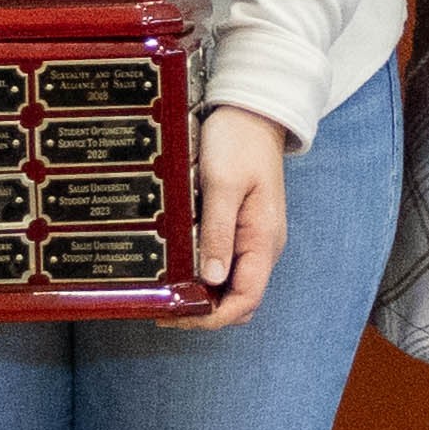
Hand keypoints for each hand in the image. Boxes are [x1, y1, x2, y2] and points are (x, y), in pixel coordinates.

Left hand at [172, 105, 296, 332]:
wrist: (253, 113)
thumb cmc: (239, 141)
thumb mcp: (222, 184)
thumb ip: (217, 232)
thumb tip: (210, 278)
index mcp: (263, 240)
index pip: (246, 299)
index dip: (213, 317)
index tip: (178, 316)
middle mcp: (262, 246)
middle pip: (239, 299)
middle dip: (206, 312)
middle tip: (165, 309)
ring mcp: (252, 238)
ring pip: (231, 285)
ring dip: (203, 295)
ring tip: (167, 294)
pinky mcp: (241, 228)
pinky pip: (225, 264)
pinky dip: (204, 275)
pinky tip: (180, 270)